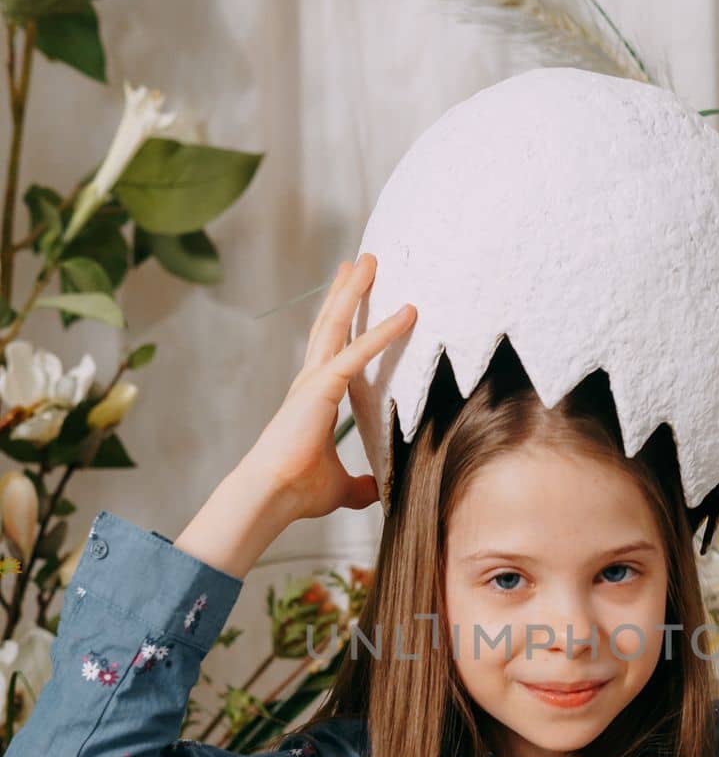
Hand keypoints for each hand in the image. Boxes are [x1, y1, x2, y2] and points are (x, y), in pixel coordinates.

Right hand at [242, 252, 415, 521]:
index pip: (331, 350)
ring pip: (337, 324)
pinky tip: (407, 313)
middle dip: (346, 292)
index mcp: (313, 398)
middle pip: (330, 324)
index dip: (342, 323)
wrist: (272, 496)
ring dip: (355, 290)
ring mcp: (314, 380)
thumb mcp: (341, 487)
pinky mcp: (322, 387)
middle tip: (359, 262)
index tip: (349, 296)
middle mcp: (311, 381)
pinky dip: (385, 332)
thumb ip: (360, 485)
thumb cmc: (297, 492)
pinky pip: (359, 351)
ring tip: (369, 260)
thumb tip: (375, 491)